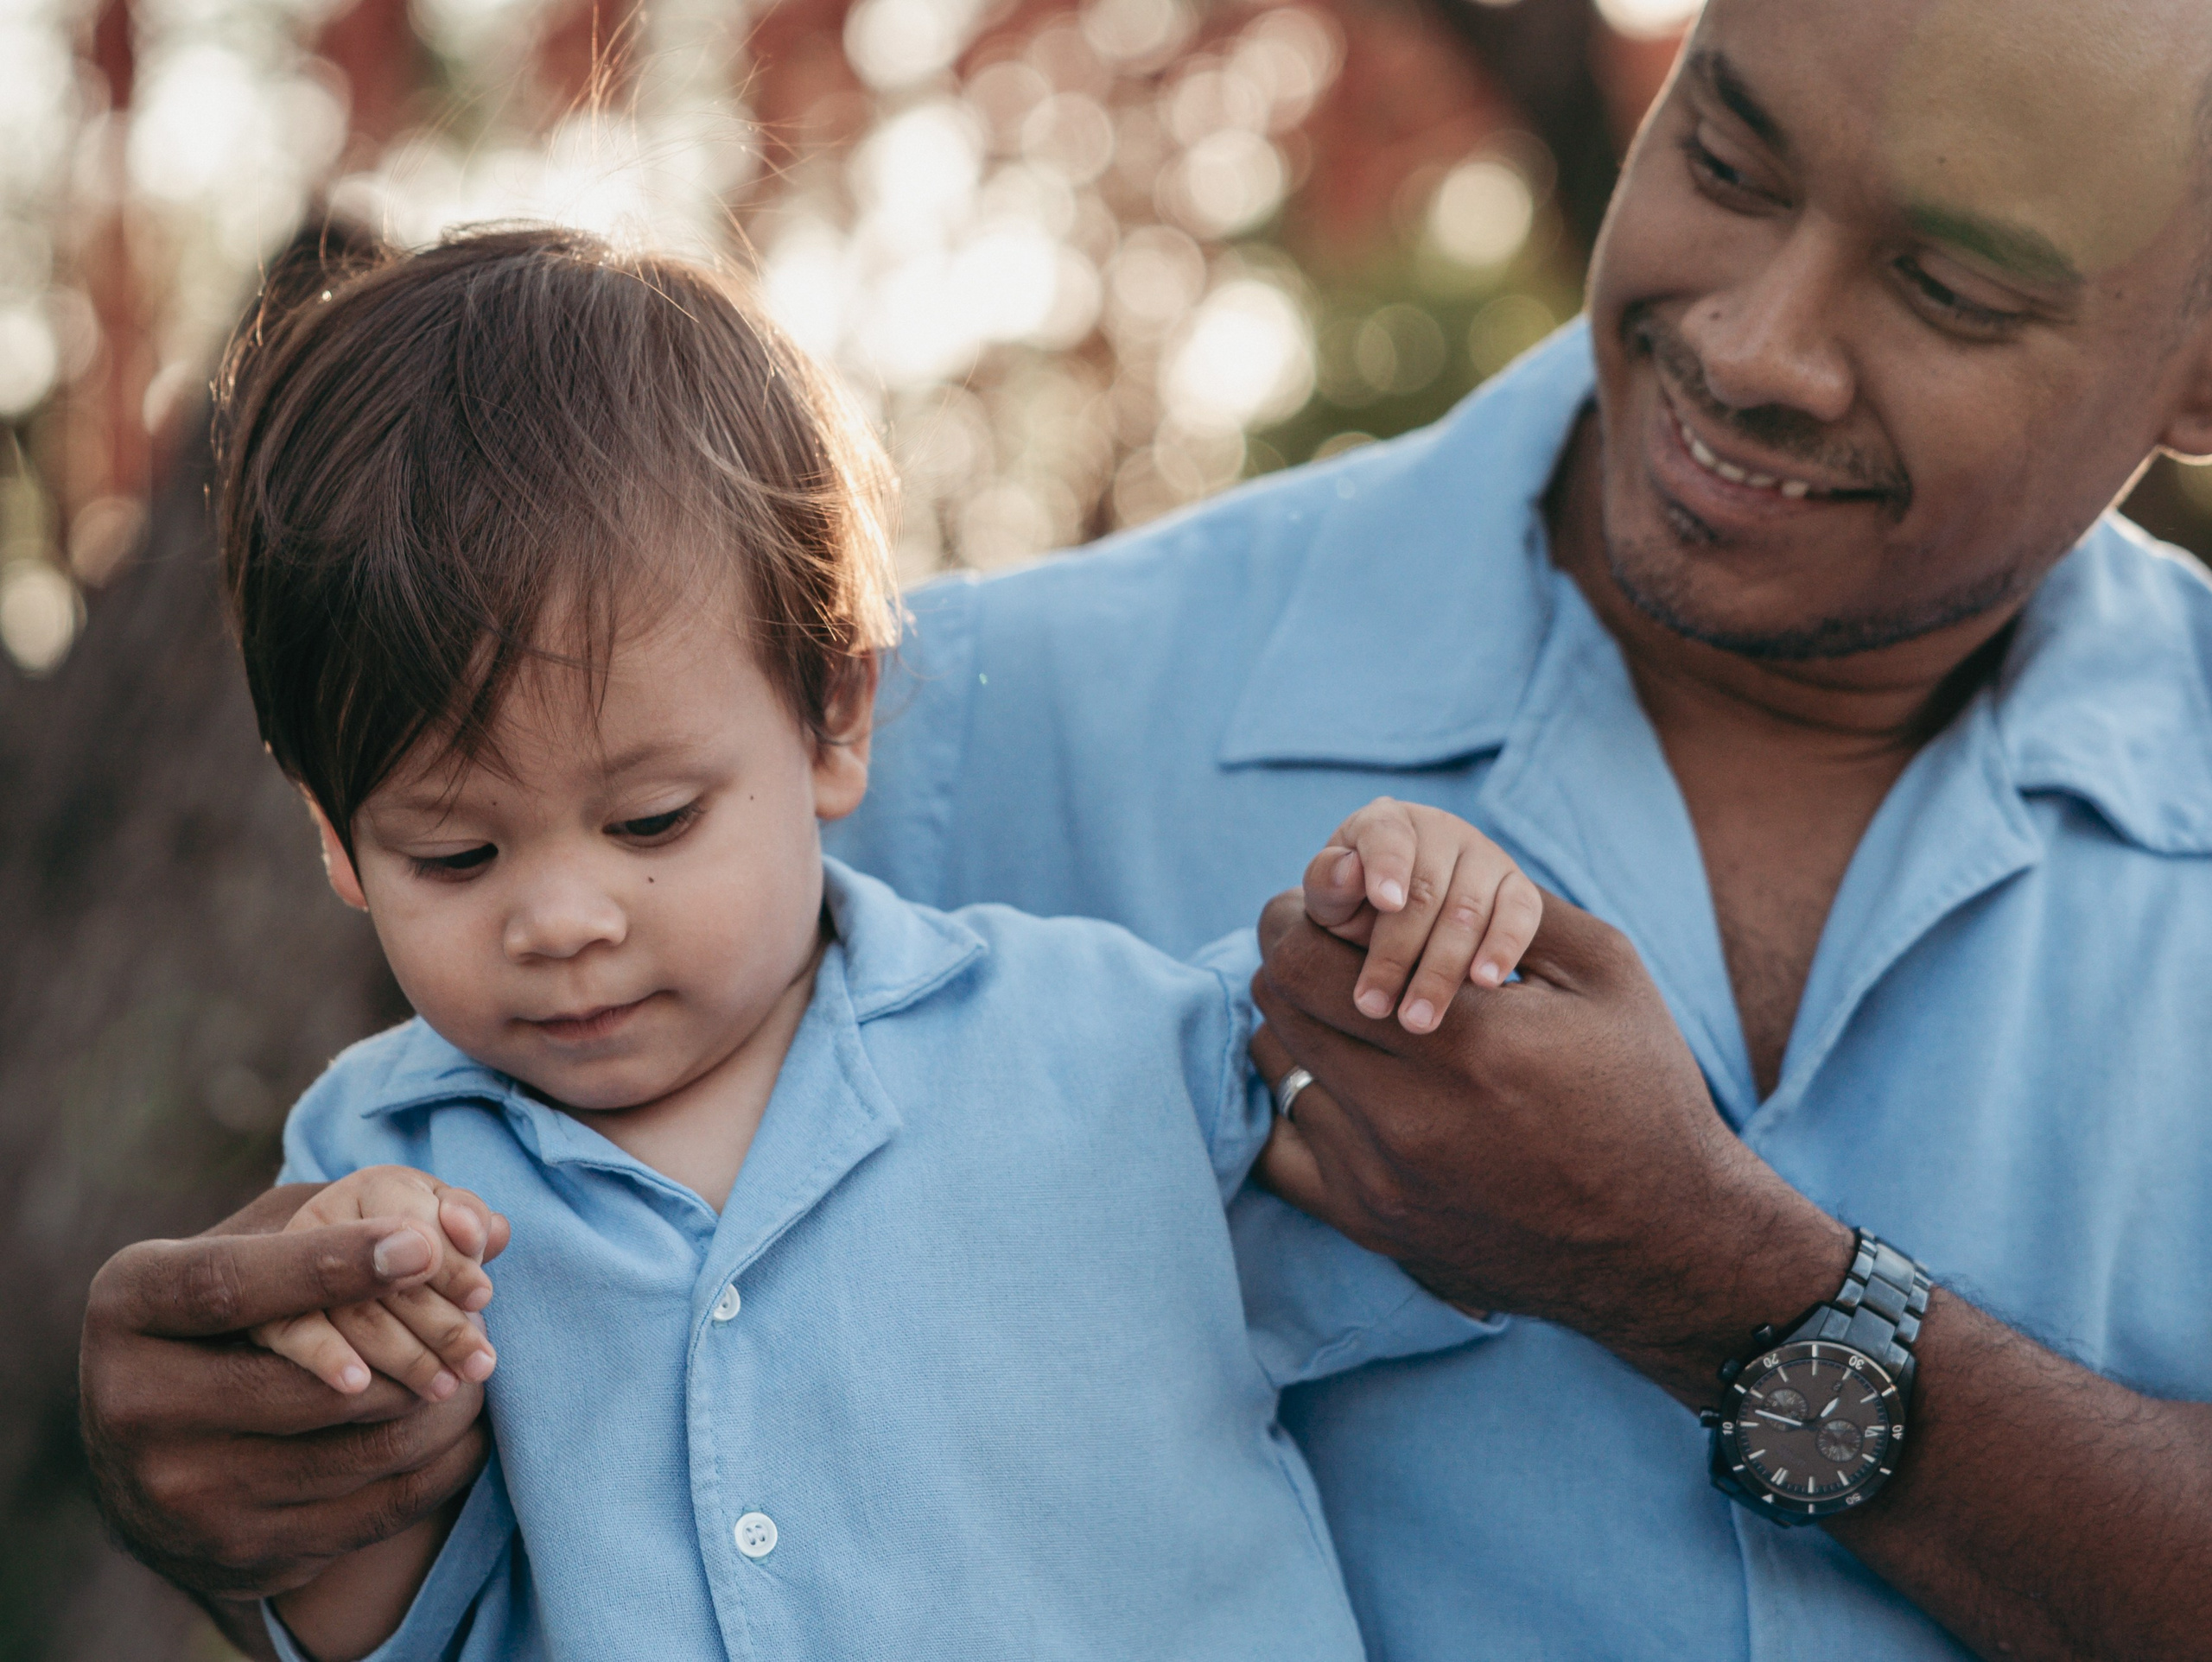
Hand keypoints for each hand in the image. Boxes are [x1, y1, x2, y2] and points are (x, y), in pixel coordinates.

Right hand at [79, 1183, 510, 1598]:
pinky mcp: (237, 1555)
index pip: (231, 1286)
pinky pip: (376, 1510)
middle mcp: (134, 1408)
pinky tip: (467, 1426)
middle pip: (317, 1385)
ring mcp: (183, 1495)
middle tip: (481, 1319)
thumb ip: (343, 1211)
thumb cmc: (228, 1311)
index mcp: (130, 1306)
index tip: (422, 1244)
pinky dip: (440, 1461)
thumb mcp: (252, 1241)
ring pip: (361, 1449)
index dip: (330, 1266)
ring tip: (477, 1366)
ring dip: (442, 1406)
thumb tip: (479, 1225)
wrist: (160, 1457)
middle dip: (420, 1349)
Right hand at [251, 1166, 499, 1400]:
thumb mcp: (446, 1225)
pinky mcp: (265, 1312)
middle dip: (442, 1324)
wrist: (347, 1267)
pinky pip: (294, 1335)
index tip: (482, 1297)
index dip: (452, 1261)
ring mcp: (287, 1264)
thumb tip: (491, 1231)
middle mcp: (325, 1217)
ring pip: (353, 1311)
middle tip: (479, 1364)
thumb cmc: (420, 1247)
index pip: (415, 1222)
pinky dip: (327, 1358)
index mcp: (376, 1188)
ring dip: (404, 1356)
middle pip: (387, 1274)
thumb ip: (469, 1225)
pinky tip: (358, 1386)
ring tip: (446, 1388)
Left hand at [1249, 887, 1852, 1401]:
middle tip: (1325, 951)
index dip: (1297, 918)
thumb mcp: (1606, 972)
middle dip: (1293, 962)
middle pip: (1279, 1008)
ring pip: (1277, 1072)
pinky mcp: (1370, 1224)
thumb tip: (1411, 863)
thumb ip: (1510, 903)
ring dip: (1298, 1032)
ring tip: (1344, 1018)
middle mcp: (1409, 1118)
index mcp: (1467, 1043)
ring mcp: (1380, 1180)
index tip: (1319, 907)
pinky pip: (1279, 1151)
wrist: (1663, 1239)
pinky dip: (1297, 1106)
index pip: (1305, 960)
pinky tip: (1340, 1085)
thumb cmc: (1642, 1092)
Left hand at [1301, 797, 1543, 1034]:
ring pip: (1469, 911)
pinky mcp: (1517, 888)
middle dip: (1398, 954)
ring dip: (1442, 970)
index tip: (1386, 903)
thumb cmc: (1354, 905)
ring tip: (1418, 1019)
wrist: (1397, 917)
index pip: (1387, 836)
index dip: (1387, 867)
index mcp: (1387, 821)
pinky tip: (1485, 983)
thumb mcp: (1329, 897)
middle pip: (1426, 891)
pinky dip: (1503, 948)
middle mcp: (1441, 830)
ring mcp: (1485, 856)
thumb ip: (1328, 882)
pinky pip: (1520, 914)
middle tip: (1375, 1006)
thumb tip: (1348, 871)